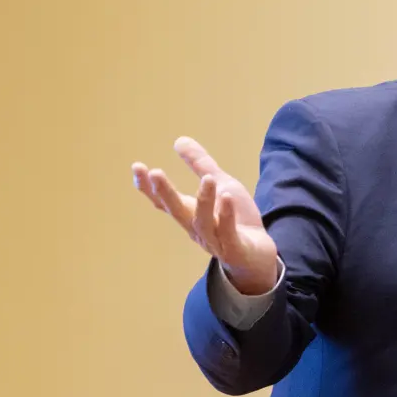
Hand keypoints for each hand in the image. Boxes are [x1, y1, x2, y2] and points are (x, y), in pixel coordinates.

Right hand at [132, 137, 277, 293]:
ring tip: (209, 178)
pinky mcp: (234, 249)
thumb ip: (201, 165)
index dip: (149, 187)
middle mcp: (196, 228)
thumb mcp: (221, 186)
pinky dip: (226, 216)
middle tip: (155, 172)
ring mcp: (215, 240)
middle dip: (165, 193)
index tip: (137, 166)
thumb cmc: (236, 221)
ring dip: (204, 200)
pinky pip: (228, 232)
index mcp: (190, 213)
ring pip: (204, 222)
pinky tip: (227, 198)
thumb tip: (179, 140)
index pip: (164, 201)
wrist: (258, 256)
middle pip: (177, 211)